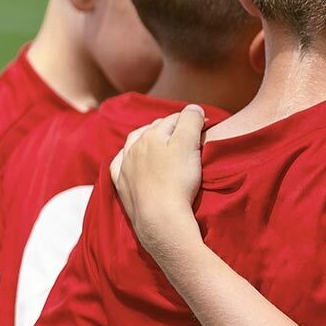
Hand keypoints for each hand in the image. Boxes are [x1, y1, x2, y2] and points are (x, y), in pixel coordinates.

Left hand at [110, 105, 206, 259]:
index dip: (192, 120)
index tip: (205, 126)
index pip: (175, 119)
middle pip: (155, 129)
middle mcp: (134, 146)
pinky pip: (119, 164)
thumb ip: (191, 120)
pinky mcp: (121, 184)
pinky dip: (126, 158)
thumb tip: (193, 108)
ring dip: (148, 138)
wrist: (161, 218)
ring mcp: (125, 166)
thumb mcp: (189, 144)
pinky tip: (131, 160)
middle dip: (171, 127)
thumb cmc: (178, 180)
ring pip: (135, 143)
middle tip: (190, 135)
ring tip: (162, 142)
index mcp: (151, 134)